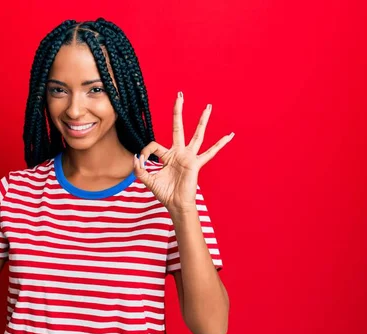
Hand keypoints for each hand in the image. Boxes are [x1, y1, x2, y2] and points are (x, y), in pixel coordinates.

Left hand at [133, 92, 233, 214]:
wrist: (176, 205)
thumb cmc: (164, 193)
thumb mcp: (147, 180)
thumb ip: (139, 169)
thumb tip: (137, 157)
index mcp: (167, 155)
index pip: (154, 144)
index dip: (145, 152)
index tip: (141, 161)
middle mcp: (179, 152)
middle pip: (178, 127)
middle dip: (178, 111)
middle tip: (180, 95)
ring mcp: (189, 156)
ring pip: (197, 134)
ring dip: (202, 120)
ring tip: (208, 106)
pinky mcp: (196, 163)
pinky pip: (210, 152)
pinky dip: (220, 144)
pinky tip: (230, 135)